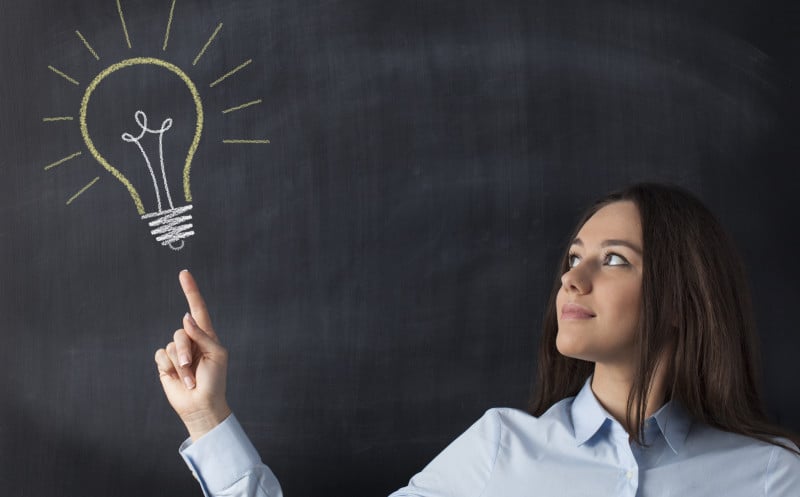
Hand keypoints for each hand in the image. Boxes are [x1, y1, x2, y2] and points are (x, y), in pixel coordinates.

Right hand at [155, 270, 231, 440]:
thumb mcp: (216, 355)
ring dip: (179, 364)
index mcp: (207, 335)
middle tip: (193, 368)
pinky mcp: (165, 363)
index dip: (191, 291)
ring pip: (170, 345)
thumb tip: (185, 318)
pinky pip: (160, 355)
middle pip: (181, 331)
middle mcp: (191, 340)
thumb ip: (202, 335)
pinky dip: (168, 367)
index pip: (197, 308)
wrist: (201, 405)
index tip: (184, 273)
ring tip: (189, 379)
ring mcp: (177, 352)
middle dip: (185, 351)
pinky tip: (176, 378)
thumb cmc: (215, 380)